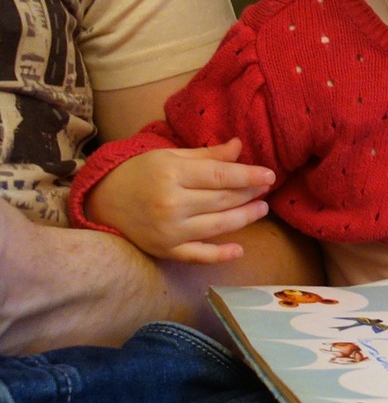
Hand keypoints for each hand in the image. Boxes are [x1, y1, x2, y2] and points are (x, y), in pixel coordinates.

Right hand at [85, 139, 275, 263]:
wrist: (102, 200)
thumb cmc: (140, 173)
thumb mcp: (170, 156)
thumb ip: (207, 155)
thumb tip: (240, 146)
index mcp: (172, 174)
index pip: (220, 176)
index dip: (248, 176)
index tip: (270, 175)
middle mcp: (171, 203)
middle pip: (222, 200)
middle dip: (249, 194)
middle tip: (266, 189)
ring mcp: (169, 230)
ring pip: (218, 225)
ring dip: (244, 218)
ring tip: (261, 209)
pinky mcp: (165, 250)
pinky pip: (198, 256)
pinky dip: (220, 255)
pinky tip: (239, 250)